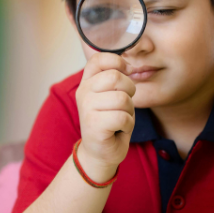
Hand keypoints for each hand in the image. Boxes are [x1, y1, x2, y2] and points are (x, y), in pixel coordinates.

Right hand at [75, 53, 135, 180]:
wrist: (101, 153)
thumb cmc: (111, 122)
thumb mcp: (112, 96)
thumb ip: (115, 79)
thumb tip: (130, 66)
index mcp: (87, 82)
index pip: (98, 59)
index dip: (117, 61)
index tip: (127, 72)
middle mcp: (83, 92)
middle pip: (115, 77)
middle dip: (129, 91)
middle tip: (124, 105)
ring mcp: (86, 108)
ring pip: (122, 98)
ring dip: (129, 111)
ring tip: (120, 119)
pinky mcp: (93, 124)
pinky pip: (123, 117)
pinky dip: (128, 125)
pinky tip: (118, 130)